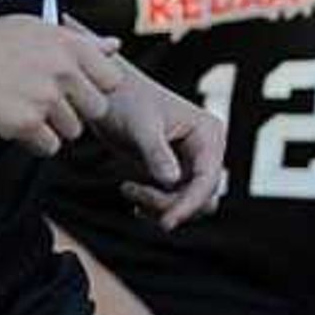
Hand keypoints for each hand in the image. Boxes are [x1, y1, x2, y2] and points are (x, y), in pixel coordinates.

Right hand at [0, 15, 126, 153]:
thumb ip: (82, 42)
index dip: (94, 88)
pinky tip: (14, 121)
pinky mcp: (26, 123)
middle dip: (75, 110)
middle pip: (96, 110)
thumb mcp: (40, 29)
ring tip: (23, 106)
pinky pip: (49, 147)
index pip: (112, 80)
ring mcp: (46, 98)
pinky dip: (34, 142)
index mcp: (70, 46)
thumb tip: (115, 46)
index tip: (74, 87)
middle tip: (44, 101)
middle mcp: (64, 71)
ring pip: (73, 131)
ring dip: (52, 126)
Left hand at [90, 62, 231, 227]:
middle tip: (128, 189)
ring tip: (127, 189)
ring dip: (159, 206)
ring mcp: (192, 161)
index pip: (208, 180)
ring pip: (188, 202)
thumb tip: (172, 181)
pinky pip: (174, 200)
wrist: (105, 91)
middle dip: (167, 203)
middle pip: (201, 197)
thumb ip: (156, 153)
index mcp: (208, 134)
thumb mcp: (140, 126)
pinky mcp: (175, 170)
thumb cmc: (124, 99)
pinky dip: (154, 205)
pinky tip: (132, 196)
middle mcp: (206, 149)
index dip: (189, 204)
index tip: (166, 222)